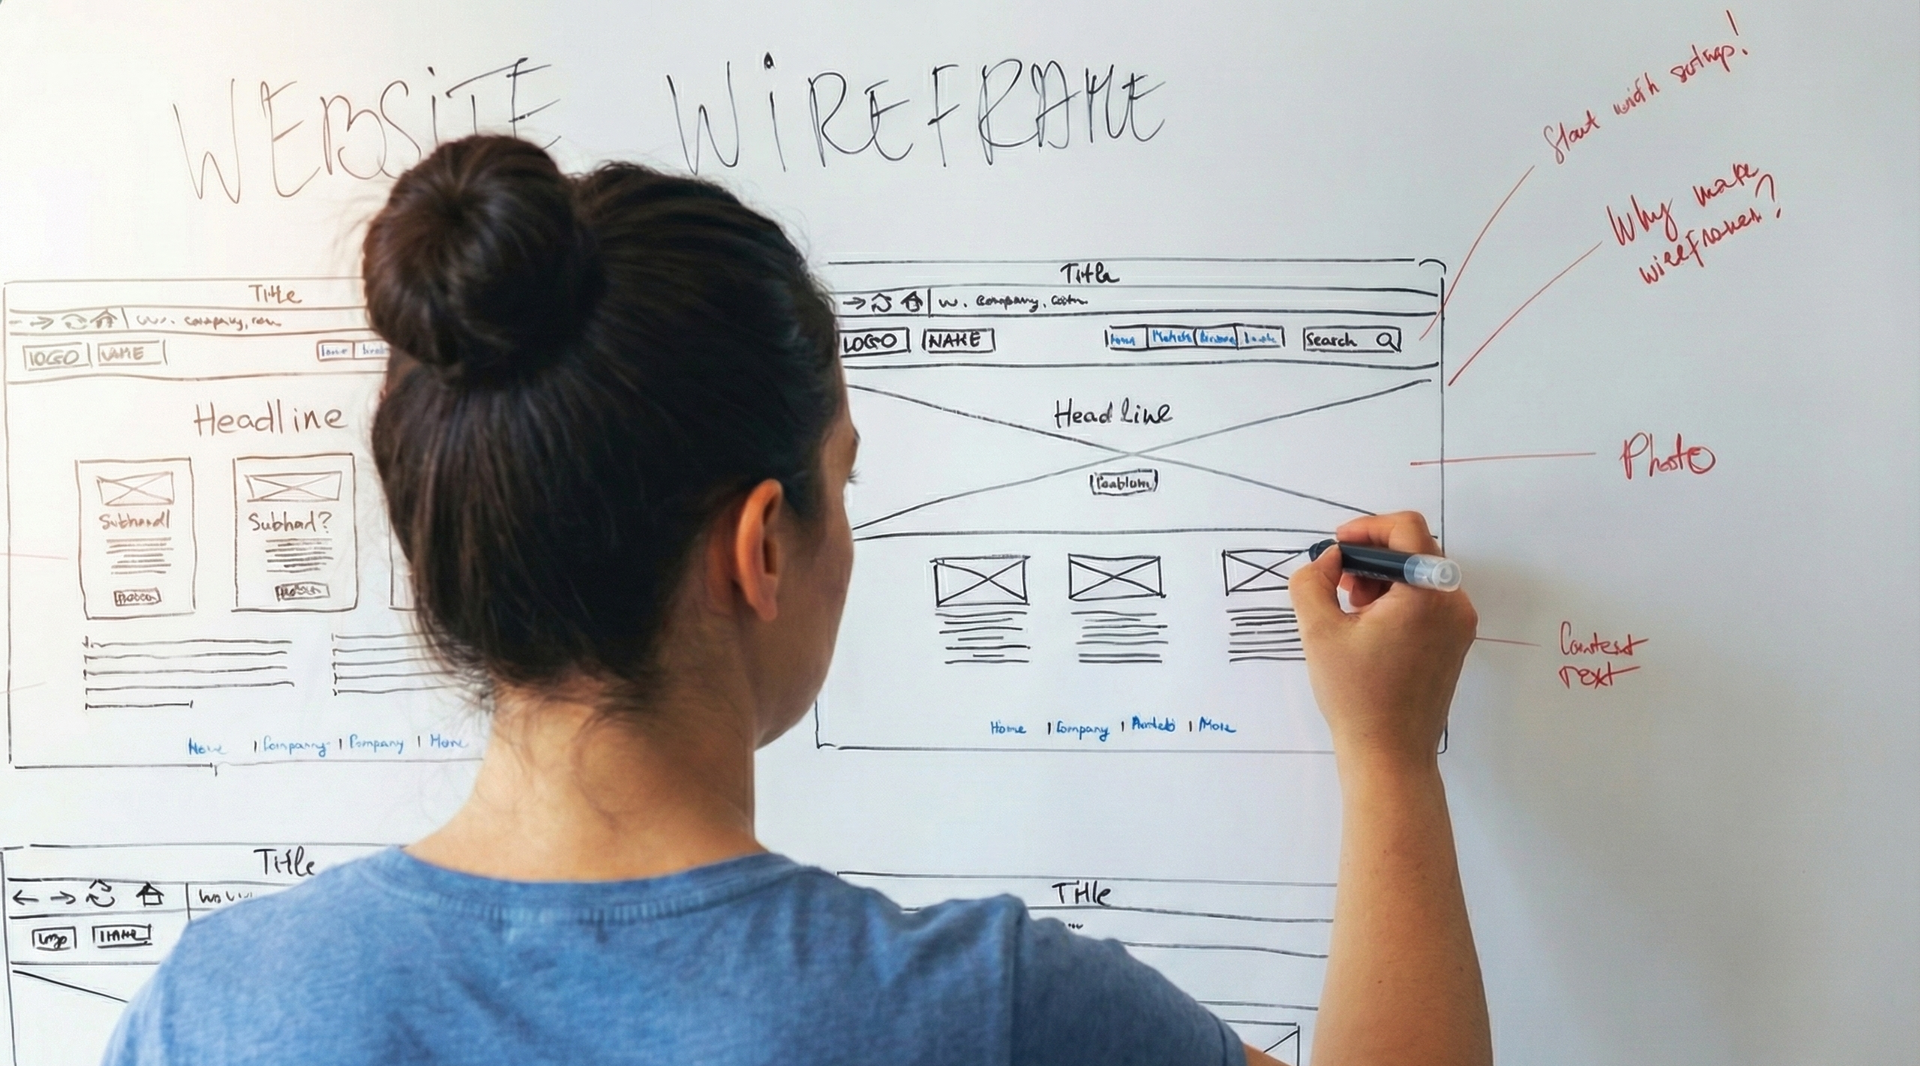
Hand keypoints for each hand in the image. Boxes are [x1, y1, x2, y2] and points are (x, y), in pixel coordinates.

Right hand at [1289, 512, 1476, 767]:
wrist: (1389, 753)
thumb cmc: (1355, 694)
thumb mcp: (1319, 631)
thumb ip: (1313, 581)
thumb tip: (1328, 559)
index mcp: (1427, 594)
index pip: (1406, 529)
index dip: (1367, 528)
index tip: (1337, 548)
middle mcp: (1454, 603)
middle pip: (1415, 550)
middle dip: (1371, 558)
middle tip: (1338, 585)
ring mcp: (1459, 624)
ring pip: (1420, 576)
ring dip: (1382, 580)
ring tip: (1350, 611)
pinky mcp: (1455, 643)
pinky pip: (1427, 602)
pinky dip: (1397, 601)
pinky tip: (1368, 628)